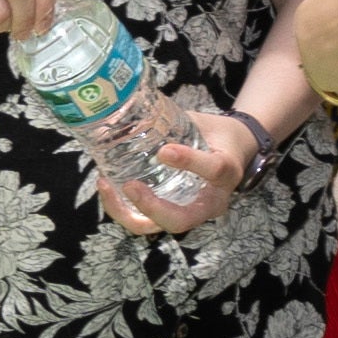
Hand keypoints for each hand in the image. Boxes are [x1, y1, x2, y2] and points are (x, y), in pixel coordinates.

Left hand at [101, 106, 248, 239]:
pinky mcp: (171, 214)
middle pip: (181, 220)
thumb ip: (177, 122)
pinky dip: (122, 209)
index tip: (164, 150)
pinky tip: (107, 187)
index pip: (213, 170)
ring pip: (157, 226)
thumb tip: (135, 111)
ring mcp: (190, 213)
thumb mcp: (205, 124)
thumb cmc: (216, 136)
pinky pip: (145, 221)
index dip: (189, 161)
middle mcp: (211, 203)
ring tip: (106, 184)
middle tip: (130, 185)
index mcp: (228, 173)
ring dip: (127, 211)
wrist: (230, 152)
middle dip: (151, 207)